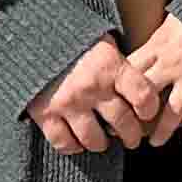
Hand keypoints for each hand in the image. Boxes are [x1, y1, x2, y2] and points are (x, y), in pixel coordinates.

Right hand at [25, 35, 165, 154]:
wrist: (31, 35)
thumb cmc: (74, 40)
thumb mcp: (104, 44)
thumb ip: (120, 67)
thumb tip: (140, 90)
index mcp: (111, 66)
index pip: (143, 96)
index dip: (150, 110)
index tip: (147, 114)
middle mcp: (92, 86)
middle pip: (123, 122)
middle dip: (131, 135)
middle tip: (131, 138)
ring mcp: (68, 102)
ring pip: (95, 139)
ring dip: (102, 144)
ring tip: (104, 141)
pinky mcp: (45, 114)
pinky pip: (64, 143)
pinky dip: (73, 147)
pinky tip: (77, 143)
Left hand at [125, 15, 181, 140]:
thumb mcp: (173, 18)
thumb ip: (157, 38)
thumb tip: (142, 51)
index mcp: (160, 45)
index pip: (131, 74)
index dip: (120, 92)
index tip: (114, 105)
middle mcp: (175, 63)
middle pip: (147, 97)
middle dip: (136, 117)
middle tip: (129, 130)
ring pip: (174, 111)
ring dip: (163, 131)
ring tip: (156, 141)